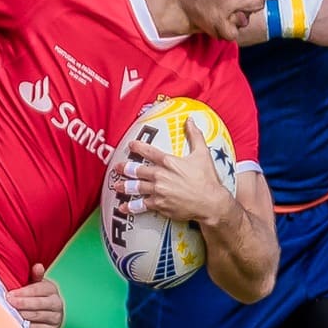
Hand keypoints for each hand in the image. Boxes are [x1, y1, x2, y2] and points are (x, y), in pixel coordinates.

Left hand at [7, 263, 63, 327]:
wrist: (45, 320)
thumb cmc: (35, 298)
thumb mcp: (34, 285)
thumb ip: (34, 276)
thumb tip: (38, 266)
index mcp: (51, 289)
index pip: (38, 289)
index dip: (23, 292)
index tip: (9, 295)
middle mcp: (56, 303)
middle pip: (38, 304)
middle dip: (21, 303)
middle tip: (8, 303)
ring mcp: (55, 318)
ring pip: (36, 316)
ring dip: (22, 315)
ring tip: (9, 313)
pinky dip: (26, 327)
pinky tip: (16, 324)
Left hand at [118, 119, 235, 226]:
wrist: (210, 202)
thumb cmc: (207, 179)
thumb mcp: (203, 153)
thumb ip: (195, 136)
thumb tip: (190, 120)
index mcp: (169, 162)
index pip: (149, 152)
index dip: (138, 147)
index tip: (130, 145)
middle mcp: (161, 176)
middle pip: (138, 170)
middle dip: (126, 168)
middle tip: (117, 167)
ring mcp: (159, 191)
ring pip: (137, 187)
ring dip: (125, 186)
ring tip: (116, 186)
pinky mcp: (160, 205)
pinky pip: (142, 205)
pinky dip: (131, 206)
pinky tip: (123, 207)